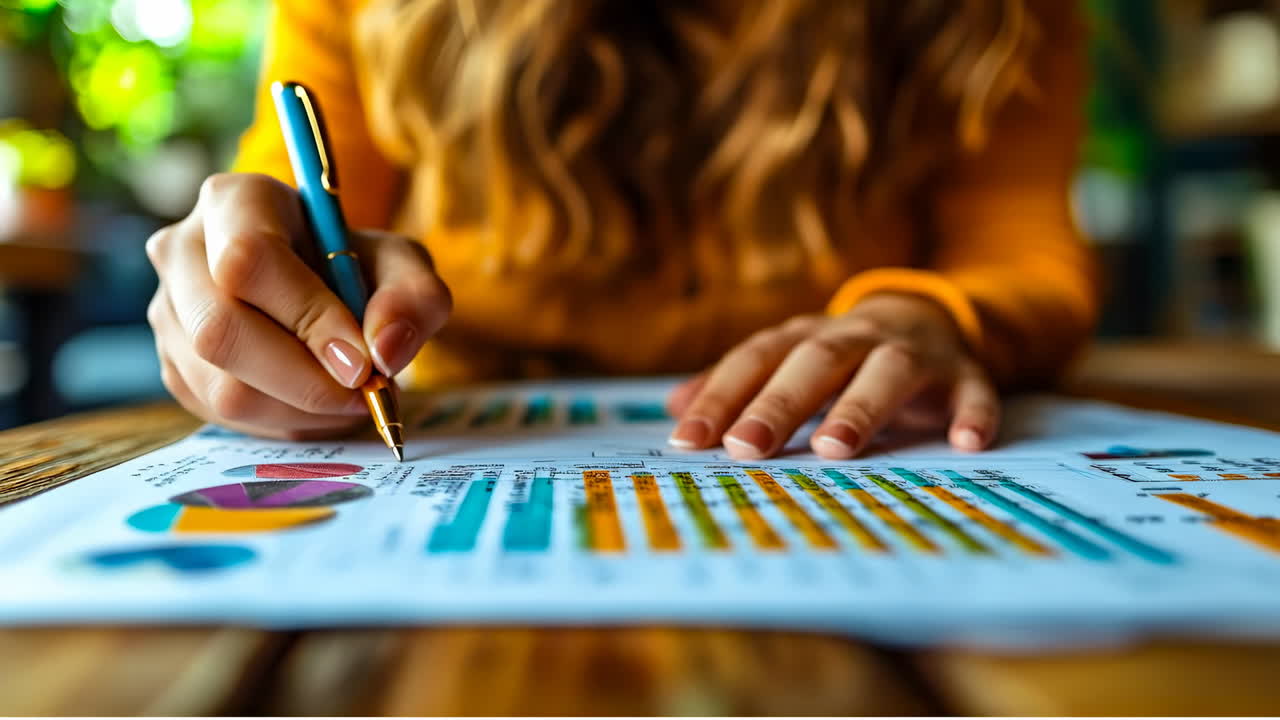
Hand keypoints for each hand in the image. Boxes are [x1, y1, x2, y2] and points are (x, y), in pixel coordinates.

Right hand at [146, 173, 450, 439]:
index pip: (248, 260)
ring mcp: (168, 309)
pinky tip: (315, 402)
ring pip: (219, 385)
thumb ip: (413, 297)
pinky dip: (281, 421)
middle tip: (363, 393)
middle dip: (304, 379)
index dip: (308, 317)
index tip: (363, 359)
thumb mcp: (404, 266)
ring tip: (348, 396)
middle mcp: (182, 249)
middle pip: (219, 330)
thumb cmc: (358, 267)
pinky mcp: (171, 362)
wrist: (322, 288)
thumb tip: (384, 350)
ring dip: (299, 408)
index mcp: (234, 201)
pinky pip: (218, 413)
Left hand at [666, 293, 998, 458]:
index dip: (720, 397)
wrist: (925, 318)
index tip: (688, 440)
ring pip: (885, 371)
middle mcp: (856, 338)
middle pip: (813, 363)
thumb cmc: (841, 356)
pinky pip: (972, 391)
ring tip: (836, 448)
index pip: (755, 360)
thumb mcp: (787, 361)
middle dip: (778, 404)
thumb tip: (672, 408)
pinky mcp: (963, 374)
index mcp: (805, 337)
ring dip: (861, 406)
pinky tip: (965, 442)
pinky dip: (971, 413)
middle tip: (746, 447)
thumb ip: (735, 385)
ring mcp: (912, 353)